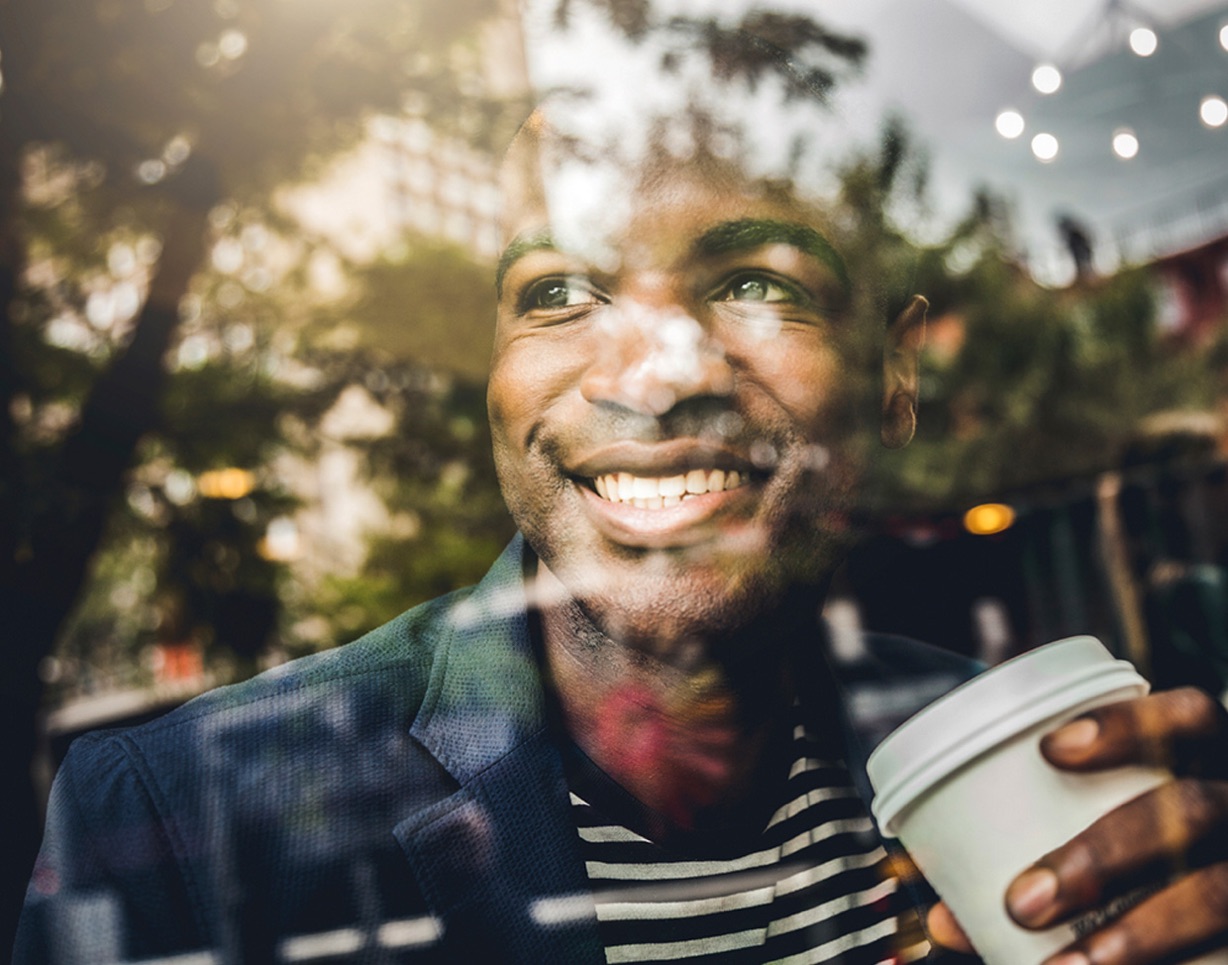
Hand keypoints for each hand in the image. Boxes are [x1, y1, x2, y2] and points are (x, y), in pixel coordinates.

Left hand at [926, 687, 1227, 963]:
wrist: (1214, 923)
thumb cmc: (1143, 866)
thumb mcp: (1101, 842)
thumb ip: (1025, 863)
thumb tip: (944, 919)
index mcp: (1207, 764)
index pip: (1191, 717)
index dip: (1128, 724)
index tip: (1050, 747)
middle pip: (1192, 809)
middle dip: (1103, 854)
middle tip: (1024, 901)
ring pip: (1220, 893)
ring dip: (1139, 931)